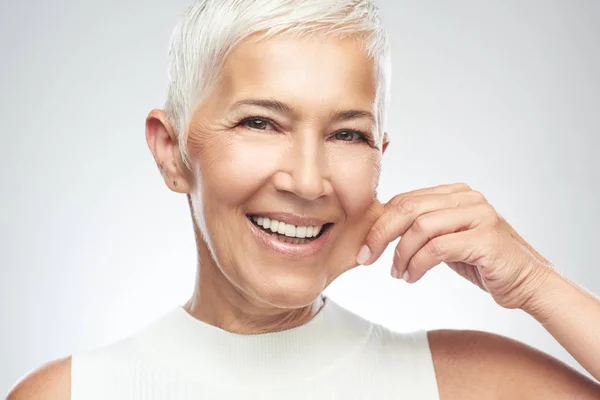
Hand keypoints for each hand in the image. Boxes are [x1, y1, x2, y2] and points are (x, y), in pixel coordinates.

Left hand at [357, 183, 555, 309]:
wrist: (528, 283)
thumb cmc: (483, 263)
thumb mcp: (447, 240)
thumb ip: (422, 229)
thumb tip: (379, 231)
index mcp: (456, 193)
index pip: (406, 200)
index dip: (379, 223)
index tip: (365, 248)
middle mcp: (467, 198)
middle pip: (408, 208)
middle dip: (380, 234)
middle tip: (366, 258)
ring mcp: (479, 215)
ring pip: (420, 227)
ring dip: (400, 254)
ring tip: (397, 274)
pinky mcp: (485, 238)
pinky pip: (437, 248)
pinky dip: (417, 264)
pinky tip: (412, 278)